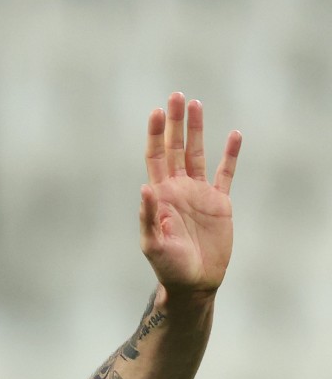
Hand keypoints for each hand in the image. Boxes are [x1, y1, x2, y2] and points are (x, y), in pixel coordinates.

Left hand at [140, 92, 241, 297]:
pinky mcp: (219, 202)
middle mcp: (178, 189)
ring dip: (197, 130)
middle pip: (176, 148)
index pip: (155, 158)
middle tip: (176, 95)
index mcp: (160, 196)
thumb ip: (148, 216)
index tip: (156, 112)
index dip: (156, 135)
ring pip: (198, 154)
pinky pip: (226, 173)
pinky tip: (234, 135)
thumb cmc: (168, 266)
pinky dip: (230, 155)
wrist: (194, 282)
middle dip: (175, 123)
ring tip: (196, 104)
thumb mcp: (153, 244)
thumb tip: (145, 187)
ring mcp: (198, 194)